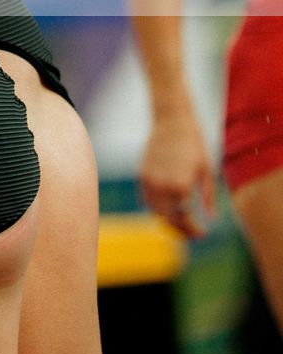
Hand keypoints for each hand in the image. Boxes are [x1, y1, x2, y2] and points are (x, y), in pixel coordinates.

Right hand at [138, 110, 217, 238]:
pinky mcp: (141, 174)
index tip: (203, 233)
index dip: (194, 230)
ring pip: (155, 211)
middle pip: (168, 218)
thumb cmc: (194, 143)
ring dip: (168, 220)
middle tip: (194, 232)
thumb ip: (209, 198)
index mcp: (180, 185)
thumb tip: (211, 220)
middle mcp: (161, 184)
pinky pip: (146, 199)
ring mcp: (148, 179)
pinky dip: (156, 208)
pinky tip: (169, 207)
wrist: (172, 120)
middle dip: (181, 229)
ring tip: (182, 222)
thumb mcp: (207, 171)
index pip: (184, 218)